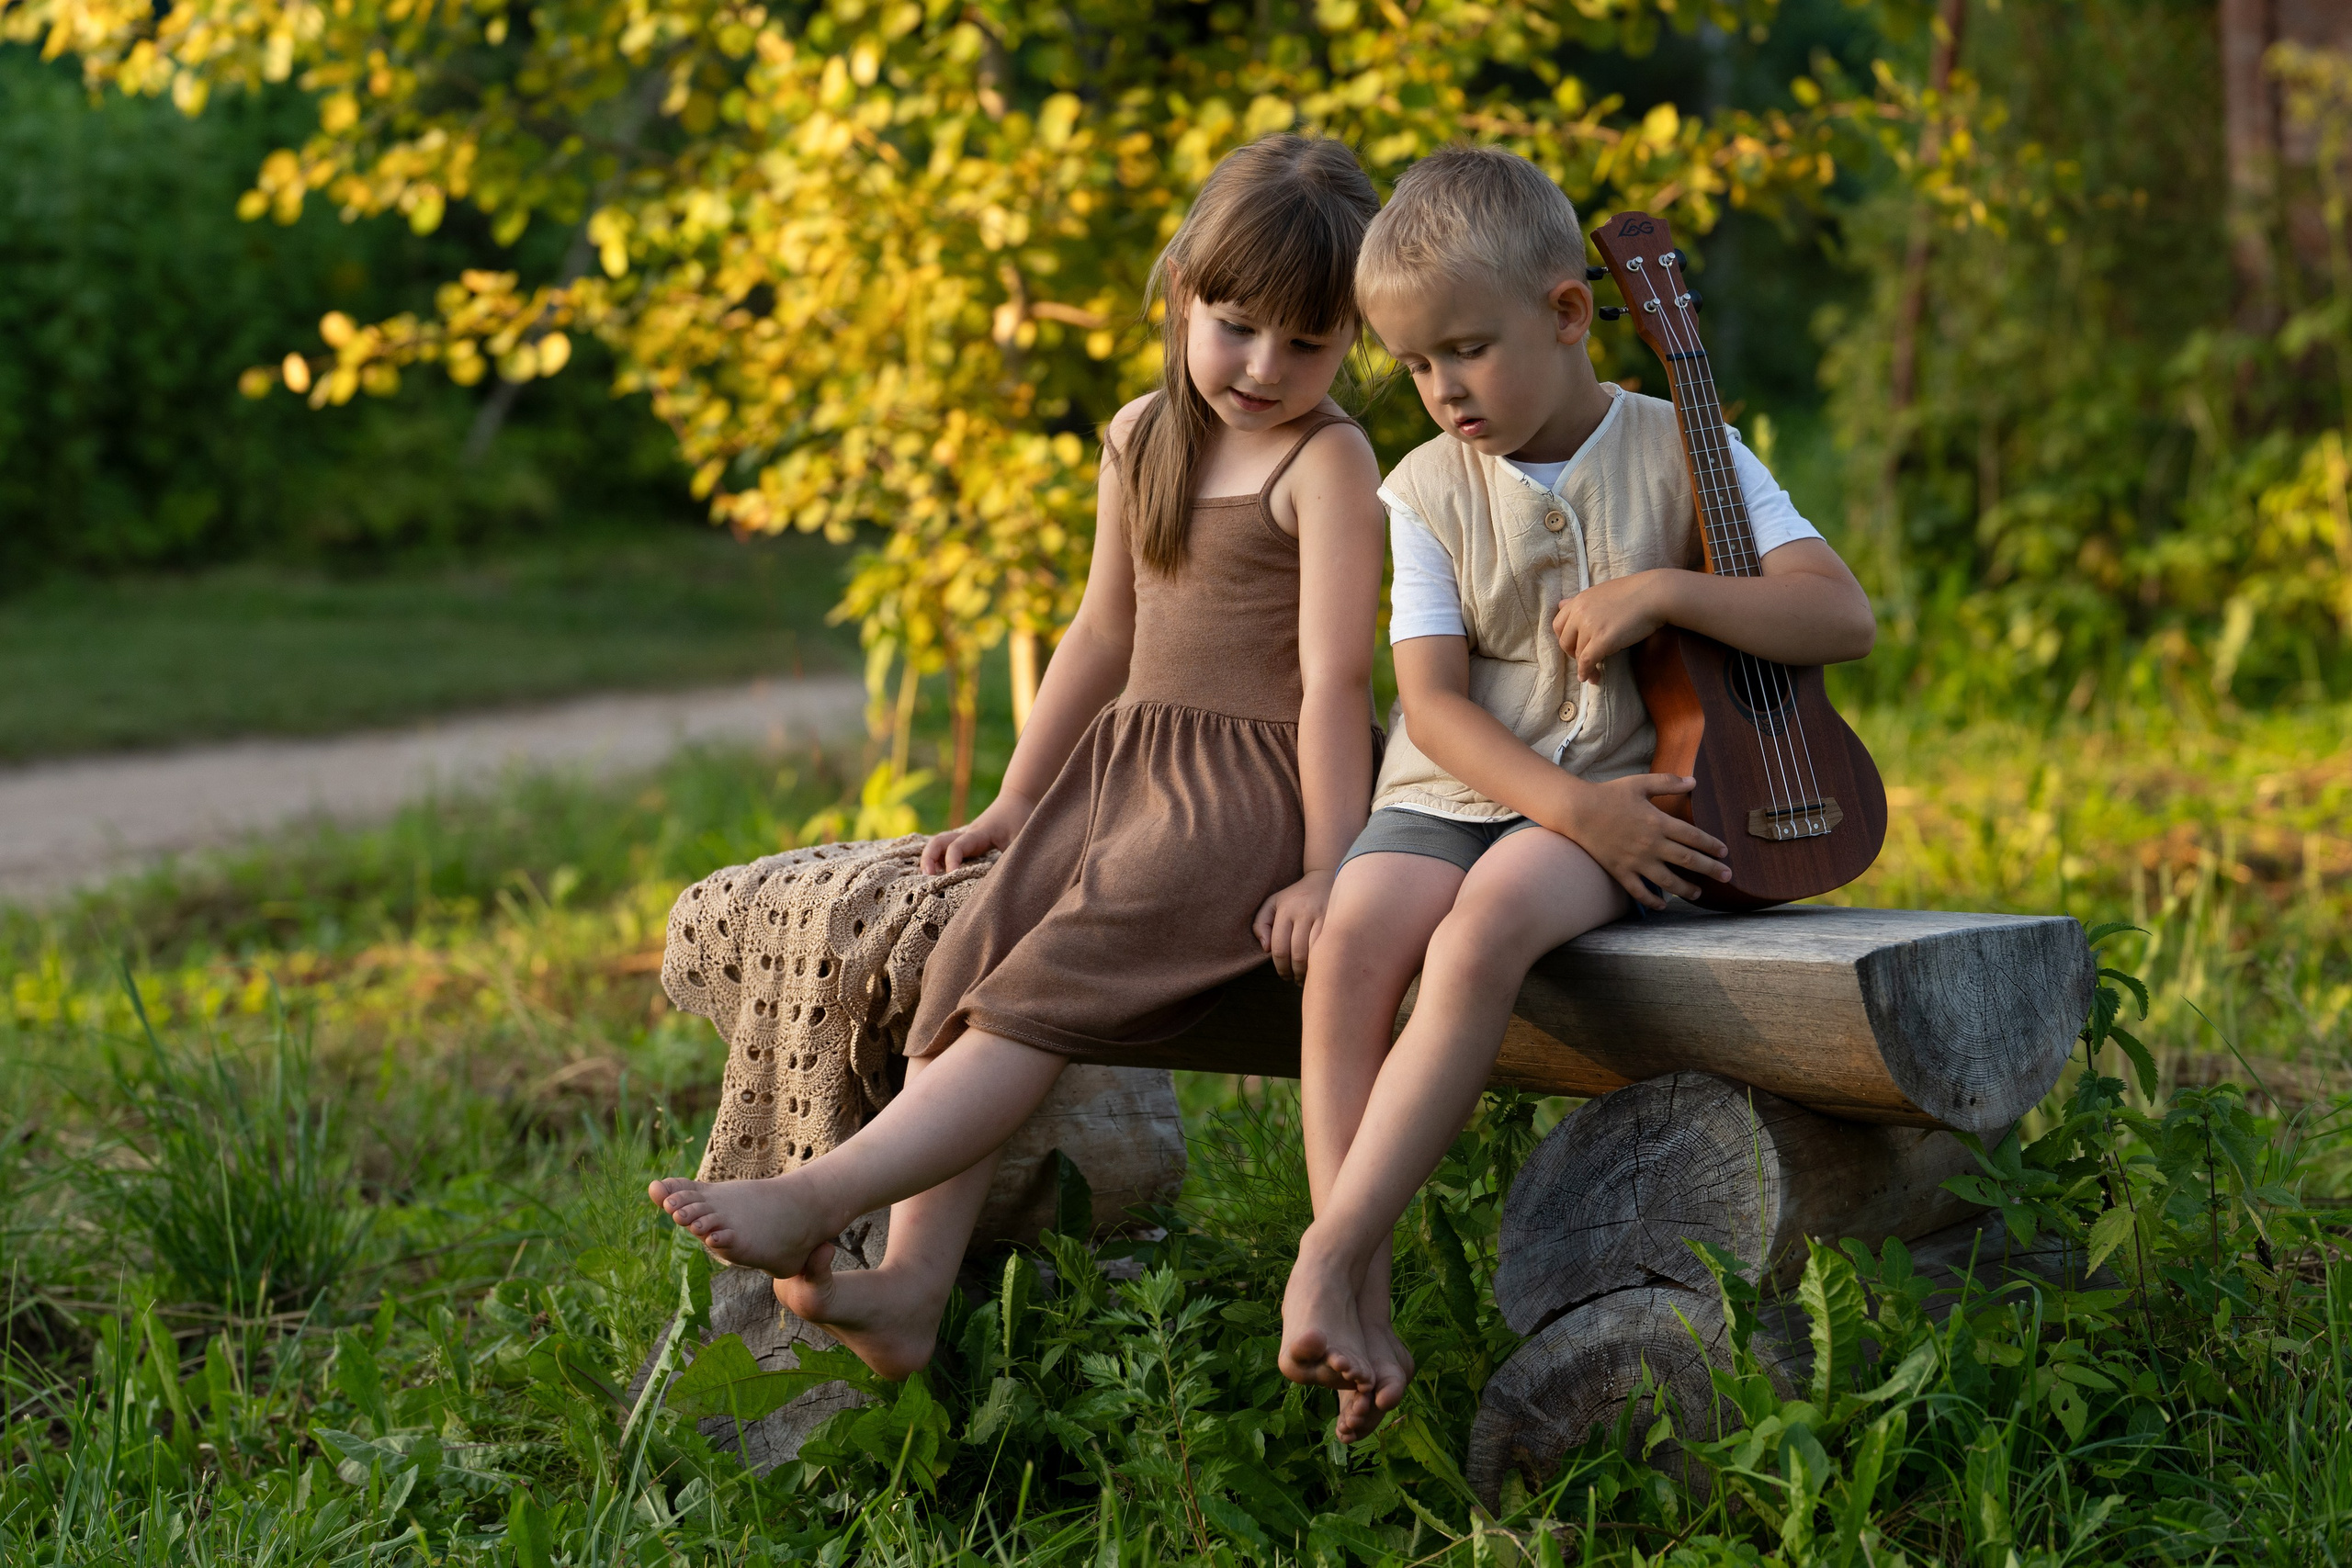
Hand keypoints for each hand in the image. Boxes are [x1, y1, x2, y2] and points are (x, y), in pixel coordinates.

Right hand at [921, 789, 1036, 874]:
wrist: (1018, 798)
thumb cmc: (1020, 818)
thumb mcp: (1021, 839)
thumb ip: (1013, 858)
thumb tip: (1006, 881)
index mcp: (978, 834)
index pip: (957, 847)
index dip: (952, 862)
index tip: (953, 877)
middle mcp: (968, 835)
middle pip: (938, 842)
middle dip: (929, 858)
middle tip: (927, 878)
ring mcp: (966, 837)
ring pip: (940, 845)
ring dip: (931, 859)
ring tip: (929, 879)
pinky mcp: (970, 842)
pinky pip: (948, 849)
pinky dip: (940, 860)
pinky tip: (942, 874)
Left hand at [1253, 868, 1335, 981]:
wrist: (1324, 879)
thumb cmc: (1295, 897)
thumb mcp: (1272, 903)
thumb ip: (1261, 924)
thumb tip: (1265, 949)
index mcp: (1285, 910)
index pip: (1279, 948)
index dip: (1280, 968)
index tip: (1284, 976)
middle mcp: (1303, 912)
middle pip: (1297, 954)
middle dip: (1295, 973)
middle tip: (1295, 980)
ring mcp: (1322, 915)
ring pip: (1314, 953)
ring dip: (1309, 972)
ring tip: (1306, 978)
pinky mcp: (1336, 919)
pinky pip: (1329, 947)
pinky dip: (1323, 961)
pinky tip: (1320, 968)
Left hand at [1552, 571, 1672, 685]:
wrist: (1654, 594)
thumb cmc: (1634, 593)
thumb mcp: (1601, 592)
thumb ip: (1582, 602)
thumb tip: (1561, 605)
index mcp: (1579, 600)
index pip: (1558, 624)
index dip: (1564, 639)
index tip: (1574, 646)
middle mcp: (1580, 612)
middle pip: (1565, 641)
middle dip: (1572, 654)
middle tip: (1585, 660)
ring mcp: (1590, 627)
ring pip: (1578, 653)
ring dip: (1583, 667)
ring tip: (1593, 674)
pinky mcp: (1602, 640)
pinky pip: (1587, 661)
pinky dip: (1587, 672)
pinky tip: (1592, 678)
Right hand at [1563, 774, 1731, 908]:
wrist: (1577, 810)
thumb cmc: (1609, 794)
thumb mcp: (1640, 783)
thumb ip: (1668, 782)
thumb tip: (1694, 781)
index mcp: (1658, 821)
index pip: (1693, 836)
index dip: (1711, 845)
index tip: (1724, 852)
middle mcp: (1651, 844)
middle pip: (1688, 860)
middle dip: (1710, 869)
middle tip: (1727, 877)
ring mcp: (1635, 860)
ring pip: (1668, 880)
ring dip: (1686, 889)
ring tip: (1699, 893)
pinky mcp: (1620, 871)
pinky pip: (1639, 891)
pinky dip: (1652, 901)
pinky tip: (1662, 905)